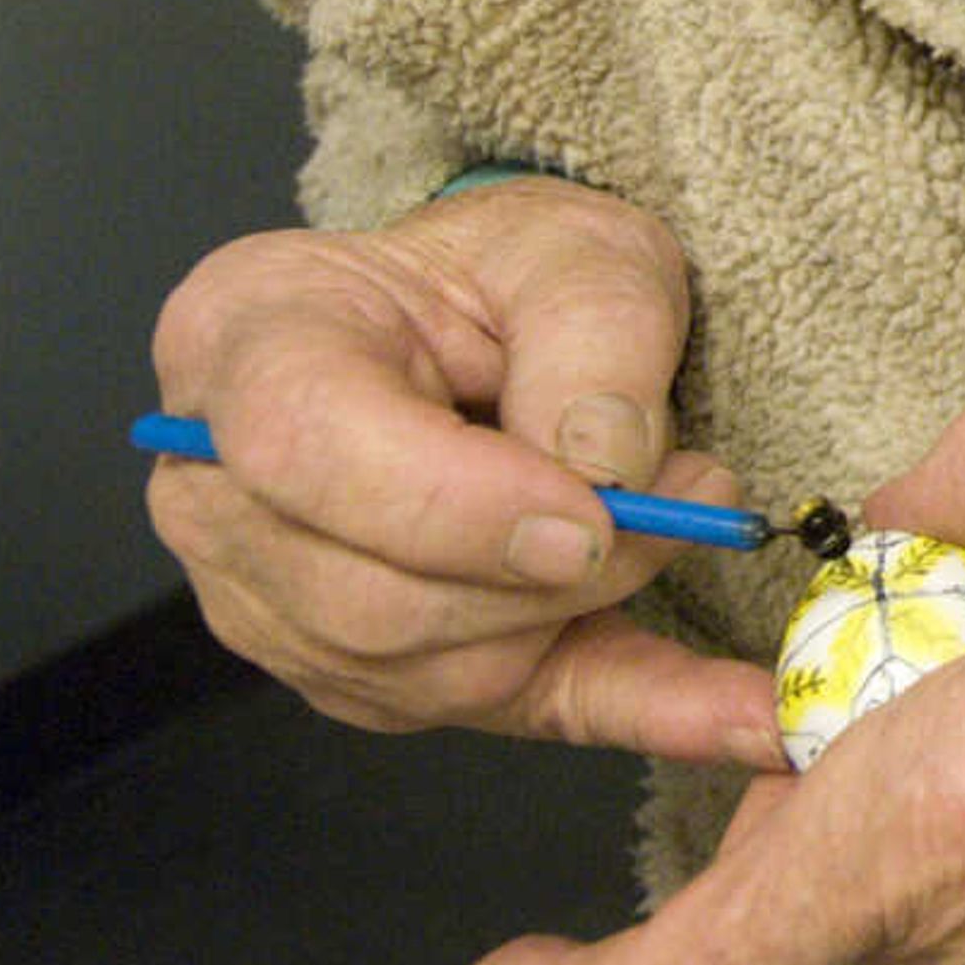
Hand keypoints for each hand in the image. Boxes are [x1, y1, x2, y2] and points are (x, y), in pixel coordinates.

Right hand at [145, 177, 779, 766]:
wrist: (499, 324)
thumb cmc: (506, 276)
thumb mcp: (576, 248)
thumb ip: (592, 338)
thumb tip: (605, 470)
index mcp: (245, 344)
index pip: (305, 449)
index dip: (454, 503)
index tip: (592, 514)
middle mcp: (222, 492)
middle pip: (368, 594)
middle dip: (549, 572)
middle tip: (684, 500)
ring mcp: (279, 602)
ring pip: (430, 672)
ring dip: (588, 616)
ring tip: (685, 520)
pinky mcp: (371, 675)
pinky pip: (512, 712)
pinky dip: (643, 710)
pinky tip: (742, 715)